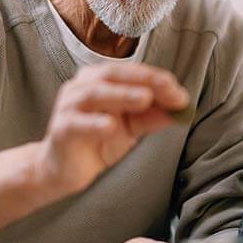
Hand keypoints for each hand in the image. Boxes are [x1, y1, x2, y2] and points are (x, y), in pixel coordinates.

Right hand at [37, 63, 188, 193]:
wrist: (65, 170)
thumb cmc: (98, 141)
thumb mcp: (131, 128)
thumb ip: (152, 116)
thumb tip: (181, 107)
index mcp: (100, 80)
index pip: (131, 73)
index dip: (155, 78)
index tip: (179, 92)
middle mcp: (82, 87)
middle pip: (112, 75)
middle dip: (142, 80)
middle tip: (166, 88)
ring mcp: (69, 106)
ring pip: (94, 93)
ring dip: (122, 95)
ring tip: (144, 100)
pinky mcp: (61, 129)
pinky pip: (77, 123)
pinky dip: (95, 123)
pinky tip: (111, 126)